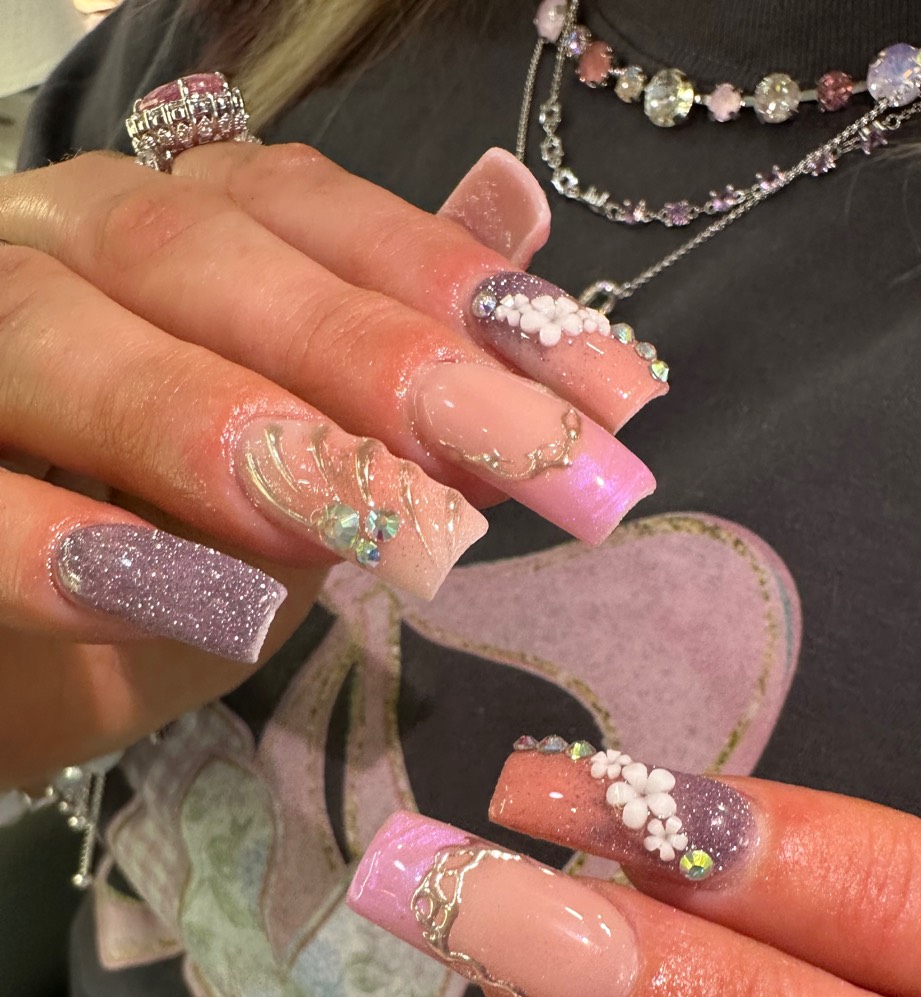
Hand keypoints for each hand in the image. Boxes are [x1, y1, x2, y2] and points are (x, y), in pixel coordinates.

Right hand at [0, 140, 662, 785]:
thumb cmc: (147, 564)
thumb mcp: (301, 491)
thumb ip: (396, 375)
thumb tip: (520, 218)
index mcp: (165, 230)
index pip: (319, 219)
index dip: (468, 299)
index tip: (615, 404)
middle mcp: (53, 244)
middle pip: (207, 264)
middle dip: (385, 368)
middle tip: (541, 469)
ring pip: (68, 342)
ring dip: (237, 434)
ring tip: (395, 538)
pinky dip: (66, 545)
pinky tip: (208, 605)